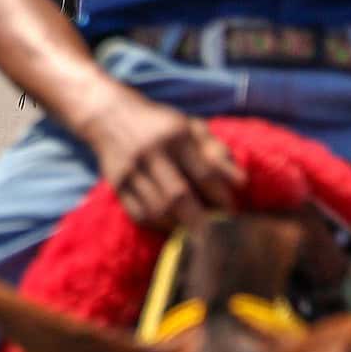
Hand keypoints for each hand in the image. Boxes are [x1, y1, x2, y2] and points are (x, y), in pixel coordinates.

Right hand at [79, 93, 242, 229]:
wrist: (109, 114)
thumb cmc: (160, 124)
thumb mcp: (190, 127)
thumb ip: (216, 152)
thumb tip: (241, 182)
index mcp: (175, 135)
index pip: (204, 174)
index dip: (221, 198)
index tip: (232, 214)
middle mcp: (151, 152)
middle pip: (178, 197)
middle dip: (201, 222)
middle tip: (217, 238)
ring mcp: (130, 169)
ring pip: (157, 210)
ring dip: (180, 227)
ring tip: (196, 233)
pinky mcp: (116, 183)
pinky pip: (139, 214)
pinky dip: (159, 226)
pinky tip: (172, 226)